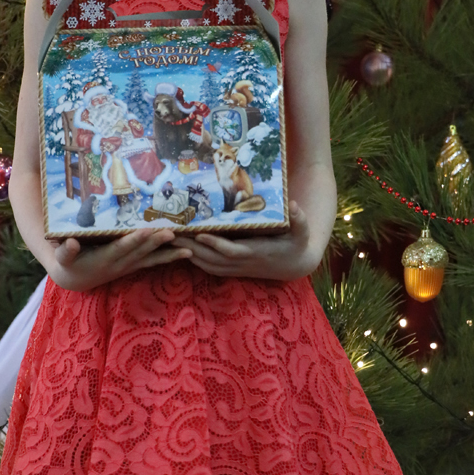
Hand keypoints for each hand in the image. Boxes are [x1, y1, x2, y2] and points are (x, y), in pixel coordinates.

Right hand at [45, 223, 192, 291]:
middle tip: (173, 233)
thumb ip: (65, 251)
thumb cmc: (67, 263)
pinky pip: (153, 262)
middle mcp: (119, 264)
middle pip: (141, 252)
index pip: (121, 248)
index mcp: (103, 258)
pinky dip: (168, 258)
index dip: (134, 240)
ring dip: (169, 254)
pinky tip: (185, 253)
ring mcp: (128, 266)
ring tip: (188, 250)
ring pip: (151, 259)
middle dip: (157, 243)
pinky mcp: (133, 266)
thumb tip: (71, 243)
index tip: (146, 231)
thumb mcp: (62, 258)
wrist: (75, 279)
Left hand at [178, 200, 313, 281]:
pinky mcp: (234, 268)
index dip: (216, 245)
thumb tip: (295, 206)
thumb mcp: (302, 232)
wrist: (295, 265)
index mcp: (256, 252)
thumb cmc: (297, 244)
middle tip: (171, 234)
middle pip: (212, 258)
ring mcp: (237, 268)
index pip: (232, 251)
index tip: (200, 235)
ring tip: (170, 239)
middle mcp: (243, 262)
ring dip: (188, 254)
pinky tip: (182, 250)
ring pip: (208, 264)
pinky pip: (211, 267)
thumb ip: (300, 220)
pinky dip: (196, 260)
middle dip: (191, 247)